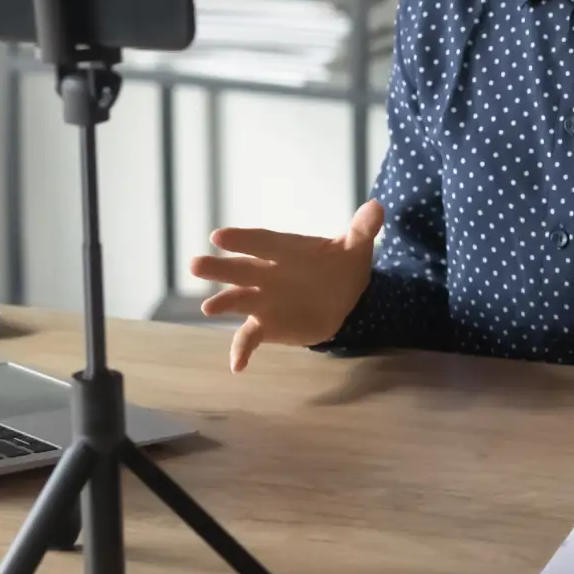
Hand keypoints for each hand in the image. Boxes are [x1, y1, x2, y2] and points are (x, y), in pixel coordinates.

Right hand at [187, 199, 384, 373]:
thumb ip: (363, 229)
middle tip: (195, 265)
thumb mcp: (356, 247)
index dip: (242, 240)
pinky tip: (237, 366)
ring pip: (238, 300)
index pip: (260, 242)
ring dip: (222, 303)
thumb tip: (378, 207)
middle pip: (239, 269)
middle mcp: (266, 272)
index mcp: (283, 249)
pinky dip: (242, 350)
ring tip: (208, 308)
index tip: (218, 236)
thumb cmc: (342, 264)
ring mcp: (263, 299)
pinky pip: (249, 337)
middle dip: (219, 268)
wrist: (344, 295)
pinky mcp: (266, 324)